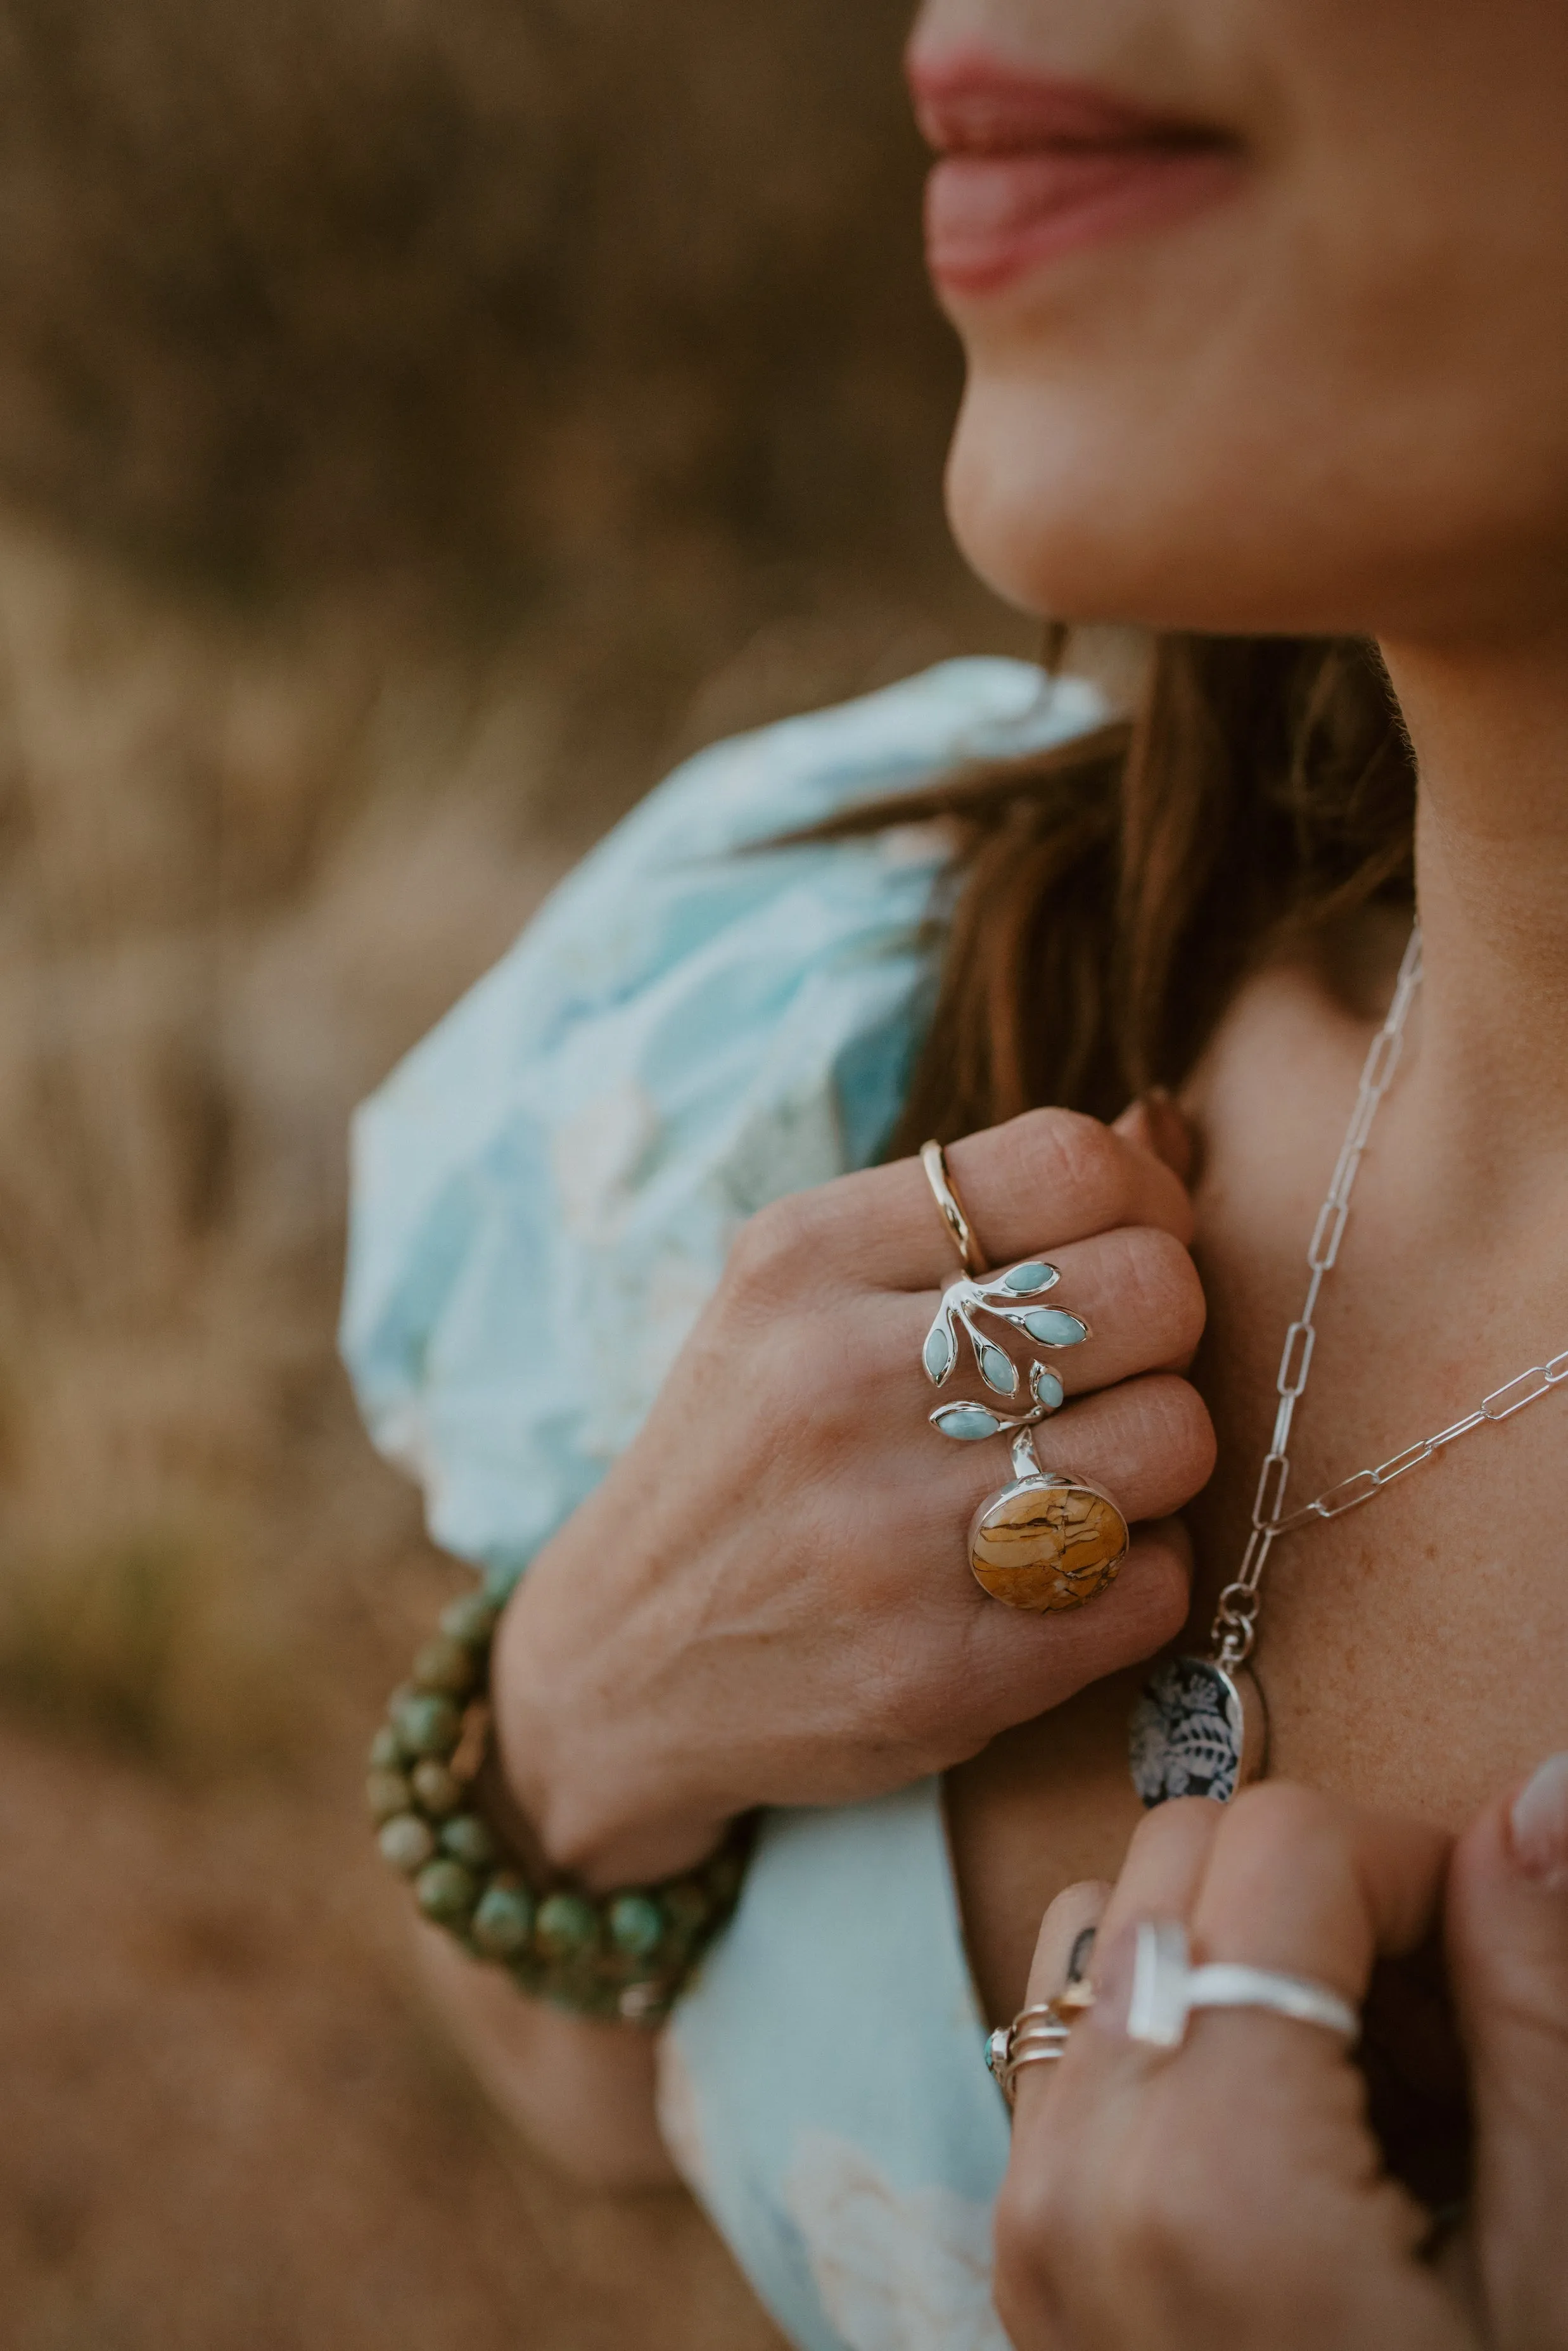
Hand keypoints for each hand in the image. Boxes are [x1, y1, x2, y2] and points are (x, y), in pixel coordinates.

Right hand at [492, 1103, 1213, 1882]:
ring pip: (1176, 1438)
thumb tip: (1163, 1128)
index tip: (1114, 1249)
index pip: (1070, 1162)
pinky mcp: (945, 1672)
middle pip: (1155, 1291)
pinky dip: (1134, 1574)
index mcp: (803, 1259)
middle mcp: (842, 1383)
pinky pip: (1154, 1583)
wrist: (623, 1667)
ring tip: (1082, 1471)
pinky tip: (1056, 1569)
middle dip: (1162, 1329)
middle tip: (1101, 1373)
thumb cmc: (746, 1455)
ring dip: (1156, 1459)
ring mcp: (892, 1536)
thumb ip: (977, 1208)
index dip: (1143, 1198)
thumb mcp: (800, 1294)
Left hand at [994, 1762, 1567, 2350]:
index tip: (1486, 1965)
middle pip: (1179, 1853)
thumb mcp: (1550, 2261)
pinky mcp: (1018, 2246)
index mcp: (1213, 2170)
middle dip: (1330, 1906)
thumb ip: (1533, 2002)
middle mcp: (1080, 2172)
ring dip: (1239, 1951)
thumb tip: (1547, 1790)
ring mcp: (1029, 2212)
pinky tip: (1286, 2146)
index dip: (1412, 1867)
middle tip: (1443, 2048)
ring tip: (1366, 2095)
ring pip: (1105, 1922)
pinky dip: (1174, 2029)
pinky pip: (1068, 2035)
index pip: (1283, 1841)